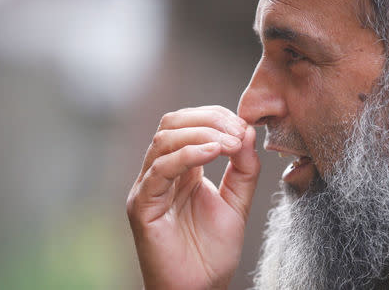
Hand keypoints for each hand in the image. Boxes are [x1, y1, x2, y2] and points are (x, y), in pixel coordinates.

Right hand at [126, 106, 259, 289]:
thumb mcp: (237, 202)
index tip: (243, 126)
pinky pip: (159, 170)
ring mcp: (148, 187)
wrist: (199, 289)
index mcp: (181, 169)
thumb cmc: (212, 251)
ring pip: (164, 141)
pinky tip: (213, 152)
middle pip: (172, 123)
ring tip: (230, 143)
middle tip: (237, 131)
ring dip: (201, 133)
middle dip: (208, 119)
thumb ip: (244, 169)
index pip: (188, 123)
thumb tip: (246, 131)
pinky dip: (187, 155)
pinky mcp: (141, 205)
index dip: (215, 117)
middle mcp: (161, 173)